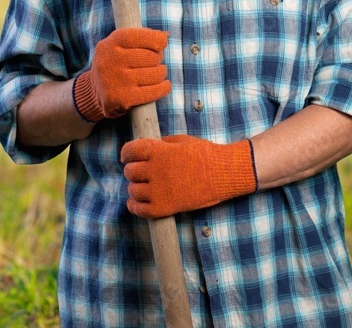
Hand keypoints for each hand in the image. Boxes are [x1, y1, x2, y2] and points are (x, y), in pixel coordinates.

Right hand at [72, 27, 170, 121]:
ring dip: (161, 74)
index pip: (142, 36)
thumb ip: (141, 36)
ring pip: (156, 74)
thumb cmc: (116, 63)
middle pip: (152, 57)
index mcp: (110, 44)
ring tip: (153, 74)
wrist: (95, 91)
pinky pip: (156, 90)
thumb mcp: (119, 45)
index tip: (161, 44)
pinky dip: (164, 87)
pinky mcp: (124, 98)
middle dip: (157, 59)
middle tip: (151, 62)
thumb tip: (164, 36)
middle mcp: (111, 61)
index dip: (157, 40)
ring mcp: (117, 81)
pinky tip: (163, 85)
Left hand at [121, 135, 257, 218]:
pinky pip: (139, 209)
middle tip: (141, 172)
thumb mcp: (182, 141)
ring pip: (132, 190)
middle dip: (133, 170)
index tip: (127, 157)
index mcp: (159, 151)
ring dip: (136, 188)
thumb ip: (161, 144)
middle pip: (129, 171)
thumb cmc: (206, 155)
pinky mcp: (164, 207)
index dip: (126, 154)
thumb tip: (146, 150)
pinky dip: (134, 206)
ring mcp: (159, 190)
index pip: (130, 150)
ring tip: (145, 186)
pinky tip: (137, 202)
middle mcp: (155, 170)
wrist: (224, 174)